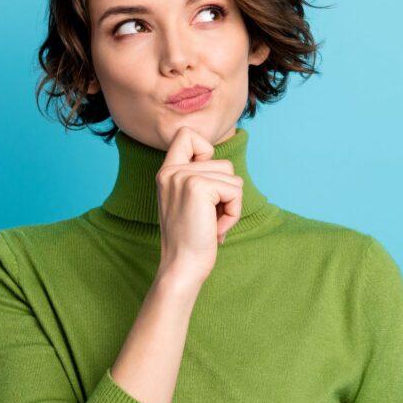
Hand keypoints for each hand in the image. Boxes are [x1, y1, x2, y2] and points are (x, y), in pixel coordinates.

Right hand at [155, 125, 242, 285]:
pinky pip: (235, 191)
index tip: (206, 185)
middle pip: (224, 163)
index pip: (186, 134)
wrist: (182, 267)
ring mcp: (183, 177)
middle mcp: (171, 170)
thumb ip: (198, 179)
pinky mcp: (198, 187)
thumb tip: (225, 165)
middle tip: (210, 217)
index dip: (206, 151)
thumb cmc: (191, 239)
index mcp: (167, 172)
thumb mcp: (188, 202)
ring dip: (231, 205)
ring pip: (233, 178)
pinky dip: (233, 213)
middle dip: (226, 193)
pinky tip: (216, 229)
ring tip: (212, 224)